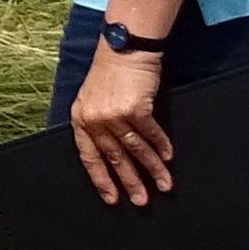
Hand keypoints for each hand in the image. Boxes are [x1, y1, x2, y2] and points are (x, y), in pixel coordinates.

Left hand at [68, 36, 174, 203]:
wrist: (124, 48)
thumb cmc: (110, 74)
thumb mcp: (92, 100)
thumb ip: (97, 125)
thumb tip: (111, 154)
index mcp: (80, 120)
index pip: (89, 157)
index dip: (101, 179)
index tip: (111, 197)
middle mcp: (95, 120)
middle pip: (115, 158)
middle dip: (130, 182)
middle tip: (141, 201)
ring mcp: (115, 114)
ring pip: (135, 150)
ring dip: (152, 169)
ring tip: (164, 185)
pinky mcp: (136, 108)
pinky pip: (151, 134)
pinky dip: (161, 147)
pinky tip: (168, 158)